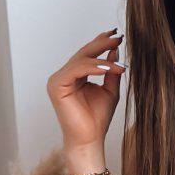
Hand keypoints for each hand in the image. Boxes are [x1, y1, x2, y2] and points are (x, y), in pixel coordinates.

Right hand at [46, 28, 125, 158]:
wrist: (90, 139)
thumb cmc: (97, 119)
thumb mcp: (110, 90)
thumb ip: (110, 71)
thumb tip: (114, 51)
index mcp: (73, 76)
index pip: (87, 55)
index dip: (101, 42)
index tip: (117, 35)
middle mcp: (63, 76)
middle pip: (83, 53)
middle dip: (102, 43)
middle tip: (118, 37)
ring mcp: (58, 80)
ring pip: (81, 60)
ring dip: (102, 58)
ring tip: (118, 58)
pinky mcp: (57, 85)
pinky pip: (77, 69)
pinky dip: (94, 67)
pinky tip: (108, 68)